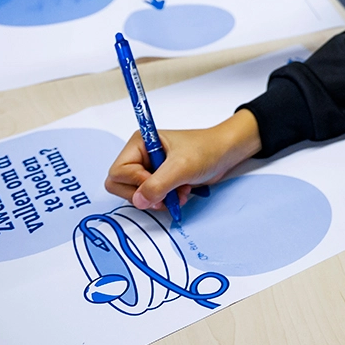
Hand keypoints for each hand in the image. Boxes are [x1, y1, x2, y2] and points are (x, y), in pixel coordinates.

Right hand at [105, 110, 261, 211]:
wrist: (226, 153)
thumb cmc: (206, 150)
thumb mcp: (181, 167)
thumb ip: (158, 184)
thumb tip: (138, 201)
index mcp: (139, 143)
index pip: (118, 172)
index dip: (135, 182)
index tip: (158, 182)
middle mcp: (140, 156)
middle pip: (121, 186)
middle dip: (145, 195)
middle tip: (165, 195)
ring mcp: (149, 169)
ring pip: (138, 195)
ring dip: (159, 199)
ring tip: (179, 192)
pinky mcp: (160, 180)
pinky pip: (152, 198)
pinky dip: (166, 200)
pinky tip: (181, 193)